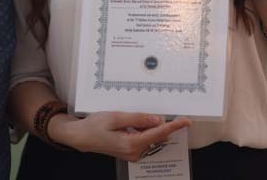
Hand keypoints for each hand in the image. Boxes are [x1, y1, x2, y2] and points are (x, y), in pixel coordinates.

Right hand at [51, 111, 189, 161]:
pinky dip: (142, 130)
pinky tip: (131, 123)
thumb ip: (139, 118)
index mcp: (132, 144)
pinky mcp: (130, 151)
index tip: (186, 121)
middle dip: (159, 123)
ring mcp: (132, 153)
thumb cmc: (95, 126)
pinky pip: (143, 139)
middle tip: (152, 113)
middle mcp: (134, 152)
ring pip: (149, 137)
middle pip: (155, 136)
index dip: (173, 126)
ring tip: (130, 119)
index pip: (158, 133)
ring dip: (148, 126)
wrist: (80, 137)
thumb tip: (158, 120)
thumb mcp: (117, 117)